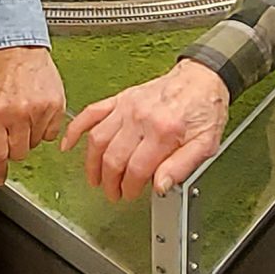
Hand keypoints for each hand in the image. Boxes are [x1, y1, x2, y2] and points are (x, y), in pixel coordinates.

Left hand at [0, 45, 66, 185]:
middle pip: (19, 153)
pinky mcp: (56, 104)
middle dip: (12, 147)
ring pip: (35, 144)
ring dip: (27, 136)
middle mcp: (18, 113)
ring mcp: (39, 109)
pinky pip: (51, 133)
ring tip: (21, 115)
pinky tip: (35, 112)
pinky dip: (43, 128)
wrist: (15, 48)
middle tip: (9, 131)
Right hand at [62, 59, 229, 200]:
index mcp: (164, 132)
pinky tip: (69, 144)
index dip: (129, 188)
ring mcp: (127, 107)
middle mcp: (142, 118)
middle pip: (113, 158)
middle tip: (112, 193)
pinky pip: (92, 113)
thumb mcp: (205, 144)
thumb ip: (181, 167)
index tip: (129, 195)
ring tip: (95, 178)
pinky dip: (76, 129)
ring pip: (98, 140)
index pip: (135, 169)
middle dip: (109, 182)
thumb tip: (160, 186)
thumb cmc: (205, 110)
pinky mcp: (121, 98)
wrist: (201, 78)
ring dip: (92, 164)